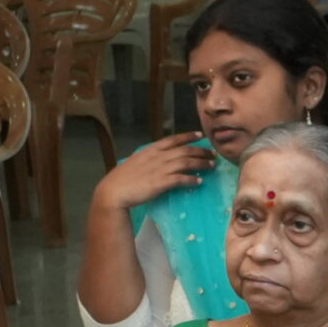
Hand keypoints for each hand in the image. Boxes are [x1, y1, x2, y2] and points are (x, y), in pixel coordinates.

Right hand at [92, 133, 214, 213]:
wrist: (114, 191)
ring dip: (202, 164)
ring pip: (187, 163)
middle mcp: (158, 157)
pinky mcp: (162, 182)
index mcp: (151, 150)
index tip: (200, 135)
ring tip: (211, 166)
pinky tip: (199, 182)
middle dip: (201, 151)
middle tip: (213, 154)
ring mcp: (160, 169)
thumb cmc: (123, 178)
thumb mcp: (136, 161)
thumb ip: (150, 158)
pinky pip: (182, 179)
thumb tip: (161, 158)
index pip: (173, 139)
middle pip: (185, 150)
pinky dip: (192, 179)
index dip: (188, 136)